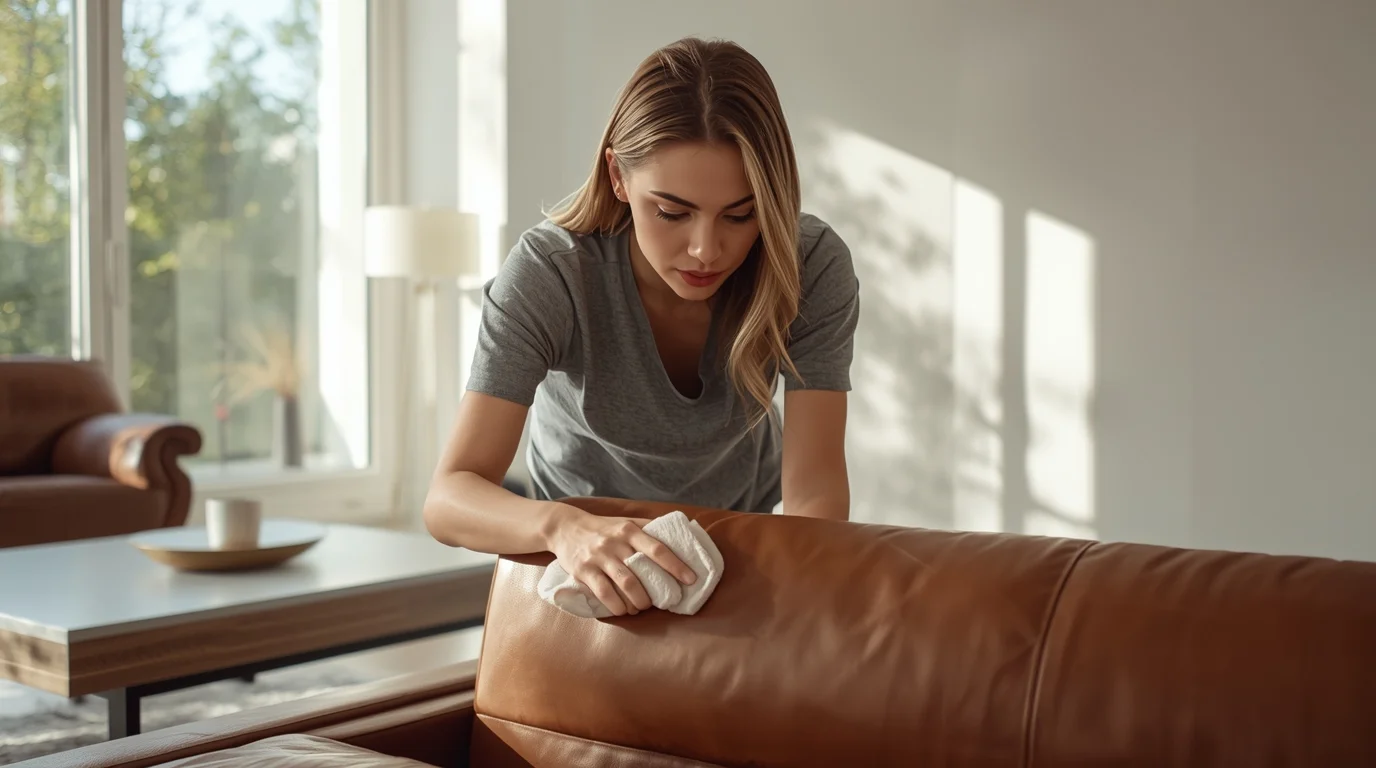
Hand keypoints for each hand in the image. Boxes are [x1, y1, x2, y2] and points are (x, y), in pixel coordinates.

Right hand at [544, 505, 697, 615]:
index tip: (691, 579)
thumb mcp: (626, 521)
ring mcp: (598, 557)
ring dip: (638, 602)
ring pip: (625, 584)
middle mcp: (615, 542)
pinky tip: (623, 610)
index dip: (676, 565)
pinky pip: (603, 592)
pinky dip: (617, 606)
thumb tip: (681, 538)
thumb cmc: (604, 528)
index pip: (658, 548)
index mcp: (630, 530)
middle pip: (641, 572)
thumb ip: (650, 529)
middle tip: (662, 601)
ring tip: (643, 607)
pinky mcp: (583, 570)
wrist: (565, 527)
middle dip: (655, 592)